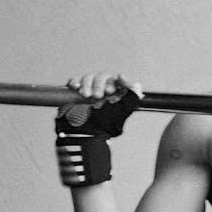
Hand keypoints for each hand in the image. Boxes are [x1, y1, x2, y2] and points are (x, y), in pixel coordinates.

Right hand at [54, 73, 142, 187]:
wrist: (89, 134)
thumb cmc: (107, 123)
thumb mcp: (125, 110)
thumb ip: (134, 95)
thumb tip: (136, 83)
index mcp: (113, 91)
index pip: (113, 79)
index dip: (111, 83)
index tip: (109, 91)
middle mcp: (101, 89)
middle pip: (100, 77)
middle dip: (98, 85)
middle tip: (96, 96)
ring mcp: (88, 89)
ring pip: (88, 78)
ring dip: (86, 84)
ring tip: (85, 95)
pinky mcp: (75, 92)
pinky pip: (75, 81)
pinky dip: (75, 82)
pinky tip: (76, 87)